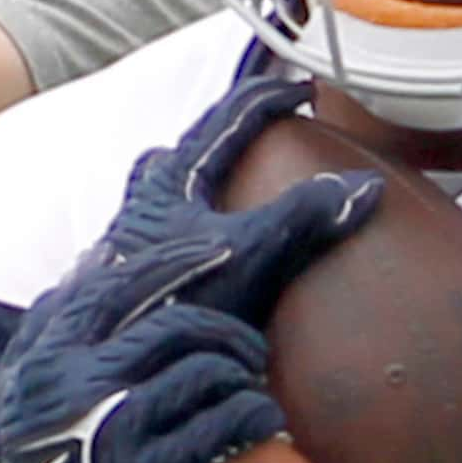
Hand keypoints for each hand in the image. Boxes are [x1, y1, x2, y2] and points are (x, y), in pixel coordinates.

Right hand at [0, 81, 381, 462]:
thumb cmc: (100, 430)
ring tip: (215, 415)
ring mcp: (101, 386)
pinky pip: (226, 420)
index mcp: (94, 287)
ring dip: (238, 382)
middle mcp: (89, 321)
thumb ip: (157, 280)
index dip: (228, 134)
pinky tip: (227, 454)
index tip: (292, 88)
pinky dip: (240, 434)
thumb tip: (196, 187)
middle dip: (284, 234)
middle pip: (211, 257)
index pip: (162, 186)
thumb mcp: (107, 340)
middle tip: (356, 200)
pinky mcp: (127, 450)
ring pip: (223, 348)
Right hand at [0, 243, 289, 462]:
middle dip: (228, 334)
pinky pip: (219, 425)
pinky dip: (251, 416)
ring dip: (242, 379)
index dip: (178, 262)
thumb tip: (104, 253)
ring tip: (252, 393)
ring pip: (204, 371)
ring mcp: (107, 431)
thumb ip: (63, 320)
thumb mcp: (31, 379)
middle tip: (252, 352)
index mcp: (47, 354)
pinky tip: (259, 422)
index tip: (223, 250)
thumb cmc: (54, 450)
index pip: (120, 286)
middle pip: (175, 326)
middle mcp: (72, 386)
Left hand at [93, 77, 382, 327]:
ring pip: (170, 192)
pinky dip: (194, 230)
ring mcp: (130, 238)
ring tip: (237, 195)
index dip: (270, 97)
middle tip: (266, 137)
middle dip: (227, 139)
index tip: (304, 89)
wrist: (98, 373)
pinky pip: (167, 234)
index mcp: (172, 180)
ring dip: (205, 185)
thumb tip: (363, 184)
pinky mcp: (126, 276)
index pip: (227, 117)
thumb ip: (302, 218)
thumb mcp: (246, 257)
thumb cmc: (163, 303)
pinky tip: (203, 258)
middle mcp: (144, 200)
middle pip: (190, 150)